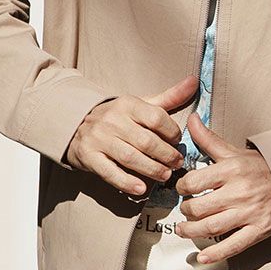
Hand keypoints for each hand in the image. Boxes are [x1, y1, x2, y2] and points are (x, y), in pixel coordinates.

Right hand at [64, 74, 197, 195]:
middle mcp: (112, 120)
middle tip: (177, 164)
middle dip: (166, 155)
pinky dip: (127, 182)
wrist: (76, 124)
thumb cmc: (117, 117)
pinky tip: (141, 188)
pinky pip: (110, 172)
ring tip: (165, 176)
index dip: (172, 133)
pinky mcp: (89, 156)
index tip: (178, 142)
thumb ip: (169, 97)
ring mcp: (99, 139)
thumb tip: (194, 81)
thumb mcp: (141, 105)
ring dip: (152, 170)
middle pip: (146, 141)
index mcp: (127, 104)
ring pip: (131, 158)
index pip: (156, 118)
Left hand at [174, 113, 270, 263]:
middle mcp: (239, 192)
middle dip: (186, 212)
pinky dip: (216, 254)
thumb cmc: (261, 167)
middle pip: (199, 208)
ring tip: (184, 230)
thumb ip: (208, 139)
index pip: (193, 182)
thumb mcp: (234, 152)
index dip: (182, 188)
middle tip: (185, 211)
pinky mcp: (258, 230)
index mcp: (231, 171)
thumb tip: (190, 118)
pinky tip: (202, 258)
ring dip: (191, 232)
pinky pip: (234, 245)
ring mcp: (249, 213)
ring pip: (211, 228)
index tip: (182, 190)